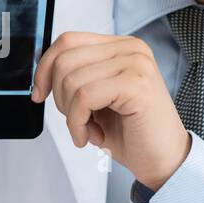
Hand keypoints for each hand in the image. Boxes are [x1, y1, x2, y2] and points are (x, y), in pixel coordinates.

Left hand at [31, 31, 190, 190]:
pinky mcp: (136, 84)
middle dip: (59, 97)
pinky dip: (78, 123)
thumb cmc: (131, 133)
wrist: (164, 161)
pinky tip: (92, 137)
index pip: (67, 41)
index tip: (39, 94)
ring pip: (72, 80)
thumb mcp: (96, 99)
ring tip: (89, 131)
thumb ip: (76, 78)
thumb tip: (41, 75)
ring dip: (71, 115)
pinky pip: (84, 97)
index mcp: (120, 47)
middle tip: (77, 121)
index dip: (45, 68)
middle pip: (65, 59)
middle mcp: (131, 49)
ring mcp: (136, 64)